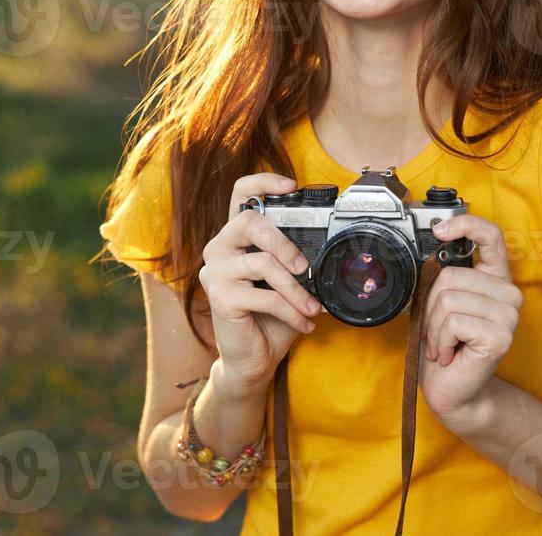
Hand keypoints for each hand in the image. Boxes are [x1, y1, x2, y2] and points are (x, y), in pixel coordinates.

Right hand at [198, 173, 322, 397]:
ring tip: (311, 307)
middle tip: (304, 266)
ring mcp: (214, 271)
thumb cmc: (269, 317)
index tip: (291, 185)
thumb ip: (294, 259)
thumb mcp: (286, 282)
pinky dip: (291, 310)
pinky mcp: (219, 297)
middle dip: (285, 243)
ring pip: (262, 263)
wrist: (252, 358)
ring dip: (295, 289)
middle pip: (250, 221)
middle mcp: (219, 248)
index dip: (263, 182)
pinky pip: (264, 296)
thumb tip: (326, 247)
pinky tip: (303, 323)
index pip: (240, 194)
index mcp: (236, 237)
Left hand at [418, 213, 522, 432]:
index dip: (466, 225)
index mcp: (494, 279)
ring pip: (448, 299)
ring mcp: (508, 315)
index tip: (440, 230)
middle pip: (450, 275)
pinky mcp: (500, 336)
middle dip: (430, 305)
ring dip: (434, 327)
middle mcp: (508, 294)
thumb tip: (430, 254)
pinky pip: (453, 322)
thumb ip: (444, 280)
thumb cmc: (447, 348)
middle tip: (438, 330)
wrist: (456, 391)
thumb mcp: (442, 306)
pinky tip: (450, 354)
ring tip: (443, 344)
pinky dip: (440, 341)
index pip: (491, 236)